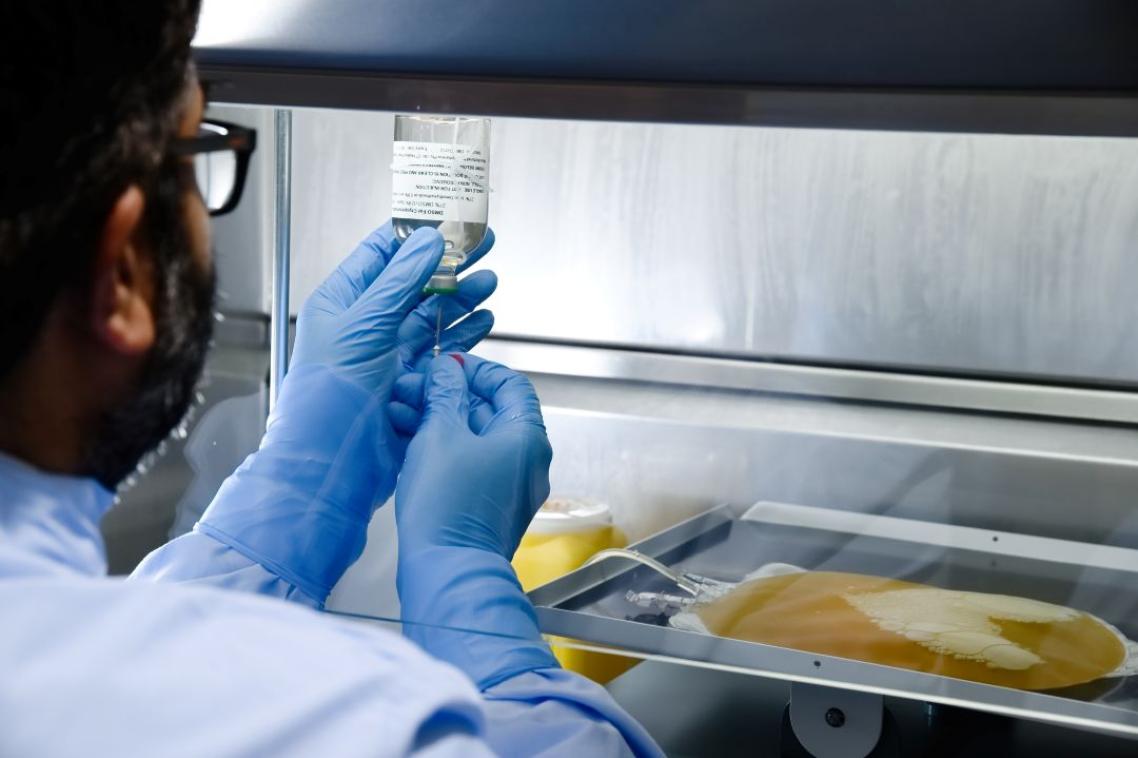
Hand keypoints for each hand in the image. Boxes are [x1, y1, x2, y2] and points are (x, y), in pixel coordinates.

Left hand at [291, 223, 497, 392]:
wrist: (332, 458)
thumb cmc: (328, 394)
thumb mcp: (365, 322)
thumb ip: (401, 279)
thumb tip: (428, 239)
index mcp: (341, 302)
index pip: (380, 254)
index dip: (415, 233)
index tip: (447, 216)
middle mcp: (365, 324)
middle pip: (414, 282)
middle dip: (450, 263)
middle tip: (483, 244)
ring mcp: (389, 353)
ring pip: (433, 315)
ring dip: (463, 297)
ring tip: (489, 282)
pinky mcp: (410, 380)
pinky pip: (442, 349)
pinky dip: (465, 333)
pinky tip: (484, 320)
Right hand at [395, 354, 552, 559]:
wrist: (446, 571)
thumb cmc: (448, 504)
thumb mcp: (440, 434)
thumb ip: (444, 394)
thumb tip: (447, 369)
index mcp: (527, 437)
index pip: (510, 384)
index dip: (475, 369)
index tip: (442, 366)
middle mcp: (526, 460)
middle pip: (488, 410)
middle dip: (445, 395)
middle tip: (408, 389)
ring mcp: (508, 485)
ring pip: (472, 436)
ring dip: (436, 419)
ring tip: (396, 412)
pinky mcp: (486, 504)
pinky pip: (467, 462)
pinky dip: (440, 447)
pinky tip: (405, 439)